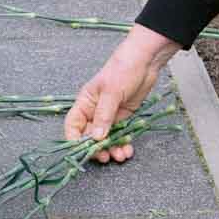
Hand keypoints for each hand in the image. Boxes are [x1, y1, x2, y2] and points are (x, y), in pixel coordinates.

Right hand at [64, 25, 180, 162]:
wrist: (145, 61)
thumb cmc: (122, 70)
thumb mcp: (111, 92)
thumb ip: (104, 115)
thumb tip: (97, 138)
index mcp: (85, 103)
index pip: (73, 125)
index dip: (74, 140)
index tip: (83, 152)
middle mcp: (94, 112)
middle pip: (90, 137)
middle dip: (97, 149)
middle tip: (106, 157)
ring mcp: (109, 116)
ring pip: (106, 139)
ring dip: (112, 149)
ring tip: (121, 156)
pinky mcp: (123, 118)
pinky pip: (120, 136)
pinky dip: (123, 144)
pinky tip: (128, 150)